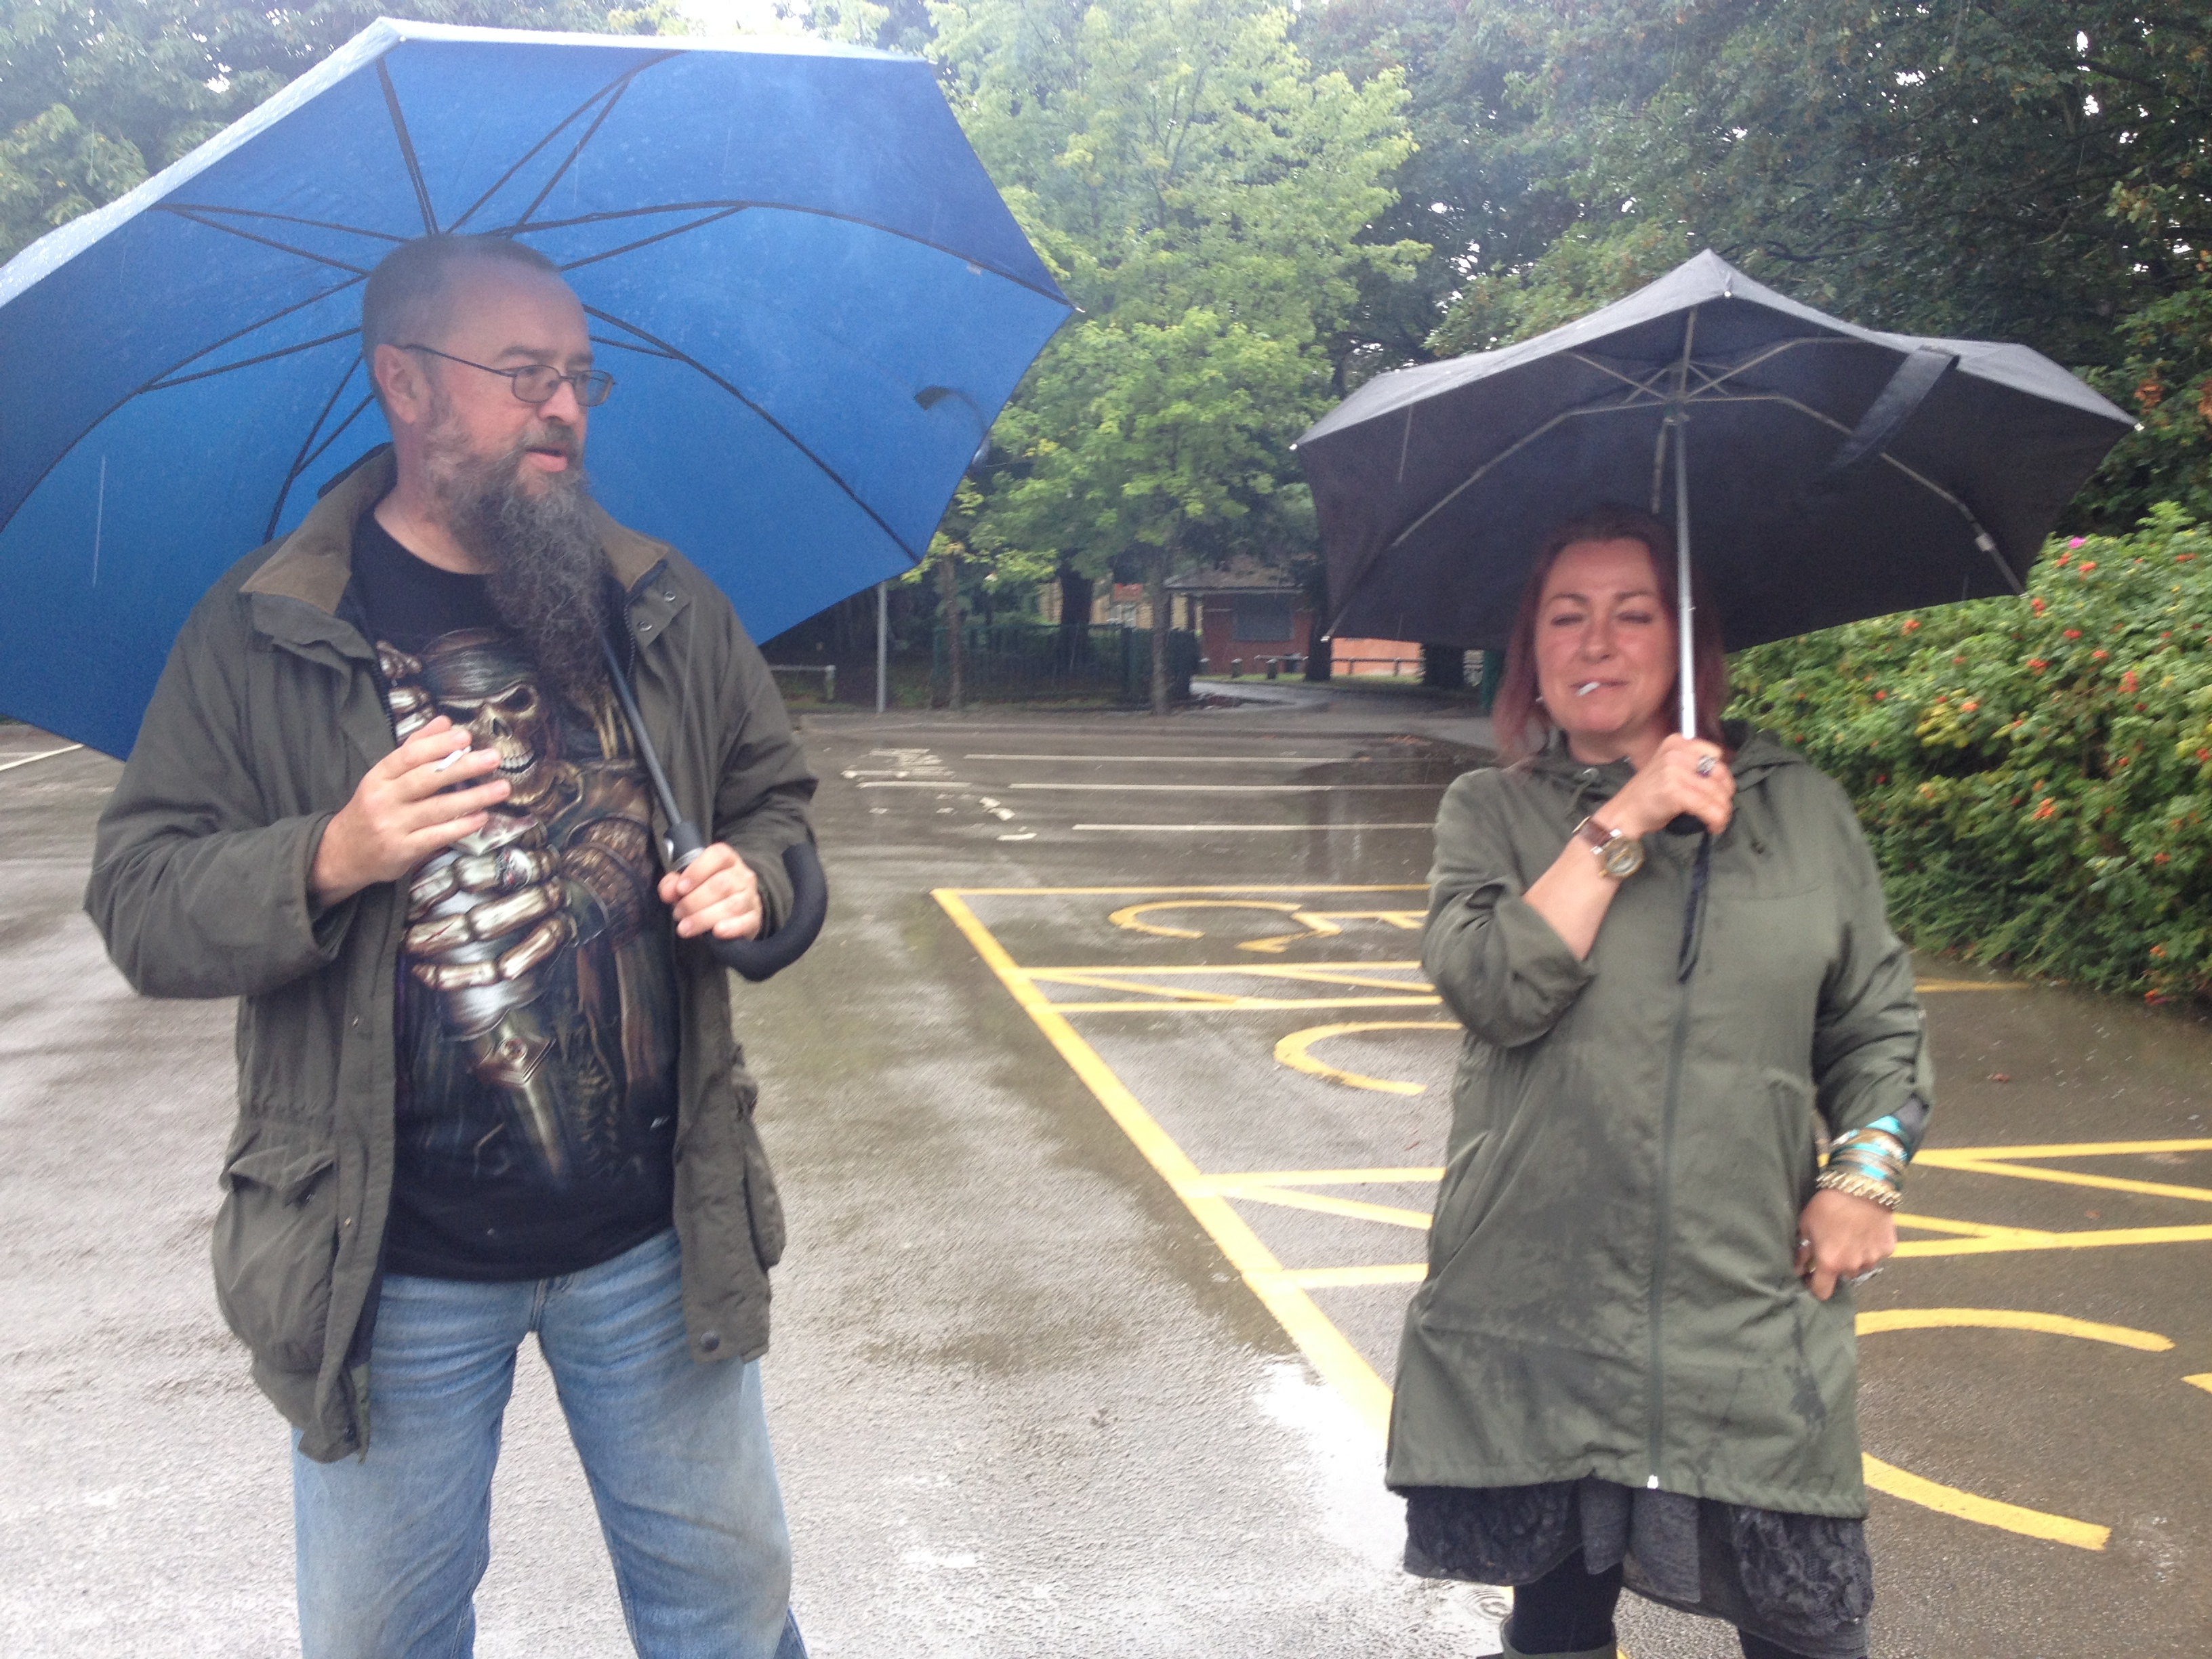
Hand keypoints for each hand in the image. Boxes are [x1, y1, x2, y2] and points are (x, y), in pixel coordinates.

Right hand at [312, 717, 510, 906]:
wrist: (344, 852)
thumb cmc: (373, 808)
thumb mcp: (384, 777)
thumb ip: (415, 748)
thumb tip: (445, 721)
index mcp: (378, 777)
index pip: (408, 756)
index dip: (437, 745)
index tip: (465, 737)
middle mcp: (383, 800)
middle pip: (425, 780)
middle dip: (462, 768)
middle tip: (493, 758)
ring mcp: (392, 827)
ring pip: (437, 809)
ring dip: (473, 798)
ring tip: (501, 788)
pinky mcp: (403, 850)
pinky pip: (437, 836)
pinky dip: (461, 827)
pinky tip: (483, 817)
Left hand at [659, 840, 762, 940]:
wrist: (736, 910)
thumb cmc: (707, 892)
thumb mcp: (688, 883)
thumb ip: (673, 883)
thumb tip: (668, 892)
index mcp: (727, 860)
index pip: (717, 856)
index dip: (697, 871)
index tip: (680, 889)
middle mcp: (742, 875)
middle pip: (721, 884)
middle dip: (694, 901)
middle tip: (678, 913)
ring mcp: (751, 897)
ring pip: (732, 905)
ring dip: (704, 918)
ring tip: (685, 927)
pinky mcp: (755, 918)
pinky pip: (747, 922)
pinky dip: (731, 927)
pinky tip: (716, 932)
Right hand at [1599, 733, 1733, 837]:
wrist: (1624, 813)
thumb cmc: (1648, 795)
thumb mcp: (1670, 769)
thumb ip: (1693, 766)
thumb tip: (1725, 781)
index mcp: (1676, 743)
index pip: (1715, 754)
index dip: (1722, 776)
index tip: (1718, 792)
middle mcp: (1675, 752)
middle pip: (1719, 773)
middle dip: (1725, 795)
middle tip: (1721, 811)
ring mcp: (1673, 770)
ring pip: (1715, 792)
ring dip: (1723, 811)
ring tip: (1719, 822)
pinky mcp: (1674, 791)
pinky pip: (1706, 806)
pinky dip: (1715, 819)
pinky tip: (1713, 827)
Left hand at [1794, 1187, 1896, 1300]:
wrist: (1860, 1186)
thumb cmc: (1827, 1204)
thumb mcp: (1806, 1225)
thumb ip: (1802, 1251)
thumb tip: (1798, 1268)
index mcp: (1830, 1263)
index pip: (1822, 1292)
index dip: (1815, 1287)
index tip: (1812, 1277)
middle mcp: (1853, 1266)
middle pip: (1843, 1275)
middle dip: (1838, 1264)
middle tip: (1834, 1244)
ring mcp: (1873, 1258)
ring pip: (1862, 1264)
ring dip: (1856, 1256)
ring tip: (1851, 1233)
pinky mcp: (1889, 1248)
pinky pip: (1877, 1252)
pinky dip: (1872, 1245)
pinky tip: (1866, 1228)